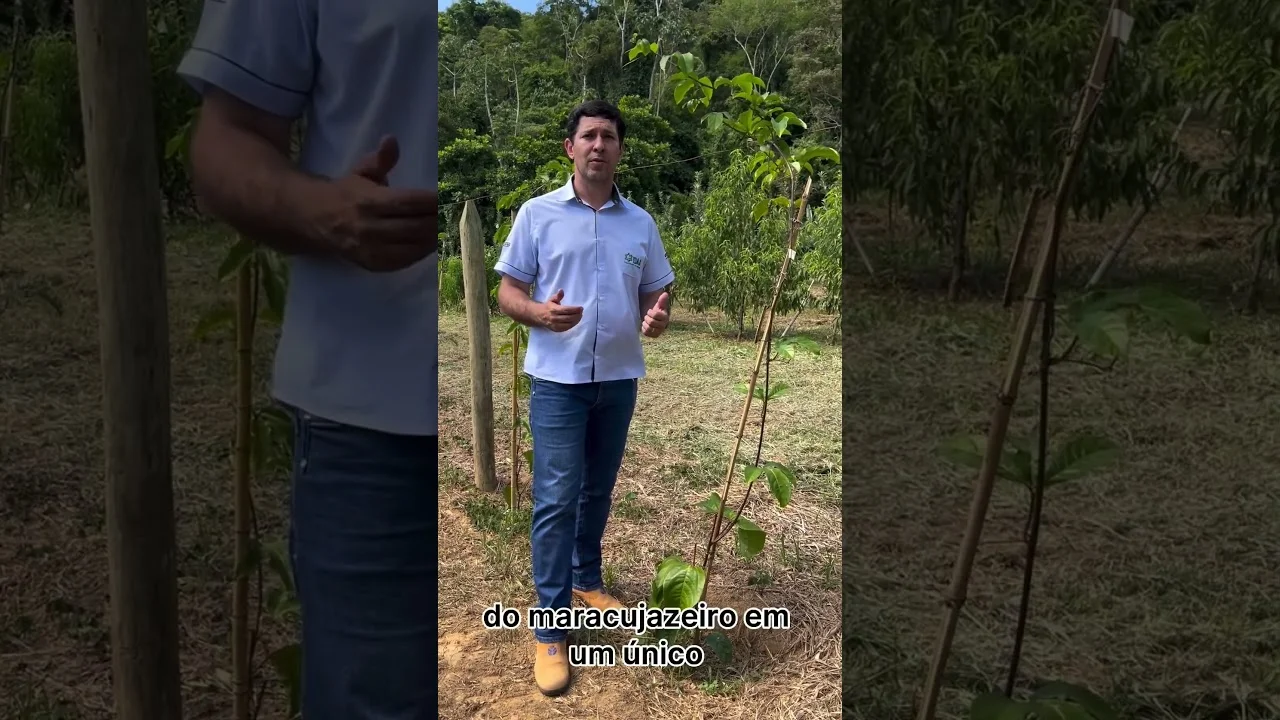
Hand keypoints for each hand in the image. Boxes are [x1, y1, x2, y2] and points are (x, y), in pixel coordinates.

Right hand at [312, 135, 438, 271]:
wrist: (317, 219)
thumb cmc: (348, 192)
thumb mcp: (362, 171)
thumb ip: (380, 158)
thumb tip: (391, 139)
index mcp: (368, 201)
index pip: (407, 202)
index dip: (431, 201)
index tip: (447, 197)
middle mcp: (369, 227)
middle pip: (414, 227)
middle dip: (436, 220)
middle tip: (451, 214)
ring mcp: (371, 249)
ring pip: (412, 247)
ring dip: (433, 237)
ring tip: (444, 226)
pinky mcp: (372, 264)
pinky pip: (404, 262)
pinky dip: (420, 252)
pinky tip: (429, 242)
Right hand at [539, 289, 582, 331]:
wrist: (539, 315)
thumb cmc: (548, 306)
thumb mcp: (552, 299)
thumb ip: (557, 295)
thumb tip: (561, 290)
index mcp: (553, 309)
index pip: (566, 310)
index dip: (574, 309)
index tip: (581, 308)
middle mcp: (554, 318)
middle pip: (568, 318)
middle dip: (577, 315)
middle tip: (581, 312)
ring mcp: (555, 325)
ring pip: (568, 324)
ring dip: (576, 320)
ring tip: (580, 316)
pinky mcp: (556, 330)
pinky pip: (566, 328)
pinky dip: (572, 325)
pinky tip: (576, 321)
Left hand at [641, 292, 669, 337]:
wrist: (654, 319)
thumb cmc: (657, 311)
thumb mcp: (659, 305)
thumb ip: (662, 300)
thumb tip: (665, 294)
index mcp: (665, 317)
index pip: (655, 315)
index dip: (650, 312)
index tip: (650, 311)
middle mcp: (663, 325)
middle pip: (651, 322)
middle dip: (647, 318)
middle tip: (647, 316)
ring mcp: (659, 331)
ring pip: (648, 328)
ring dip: (645, 323)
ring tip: (646, 320)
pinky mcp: (654, 335)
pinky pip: (646, 333)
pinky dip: (644, 328)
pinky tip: (645, 325)